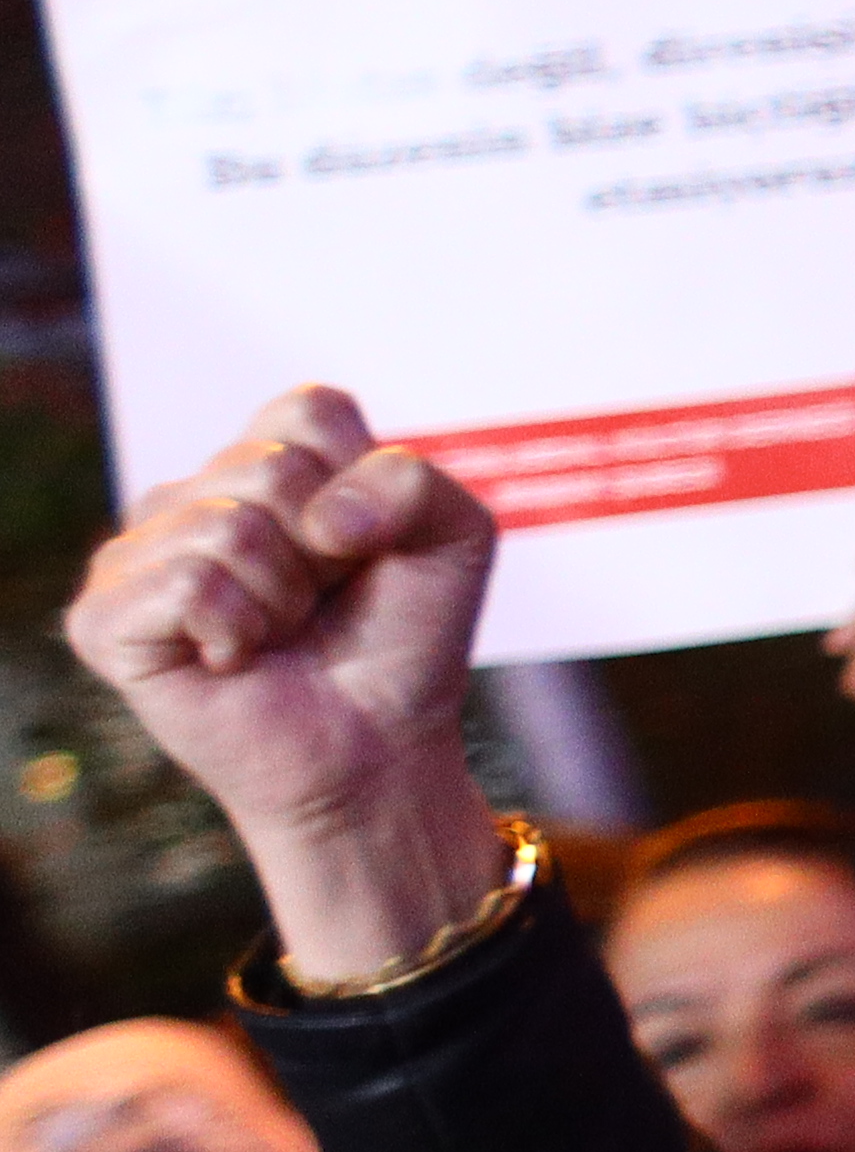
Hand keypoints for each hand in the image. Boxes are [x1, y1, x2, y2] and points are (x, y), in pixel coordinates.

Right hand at [65, 392, 514, 976]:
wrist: (380, 742)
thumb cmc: (405, 636)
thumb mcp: (455, 536)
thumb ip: (413, 482)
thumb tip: (318, 520)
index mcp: (263, 457)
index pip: (309, 410)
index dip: (363, 483)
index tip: (367, 545)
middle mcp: (190, 496)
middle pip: (270, 466)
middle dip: (328, 549)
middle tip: (323, 602)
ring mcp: (137, 554)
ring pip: (229, 527)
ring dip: (287, 596)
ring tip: (281, 632)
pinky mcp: (103, 618)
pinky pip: (187, 583)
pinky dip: (238, 628)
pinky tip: (236, 658)